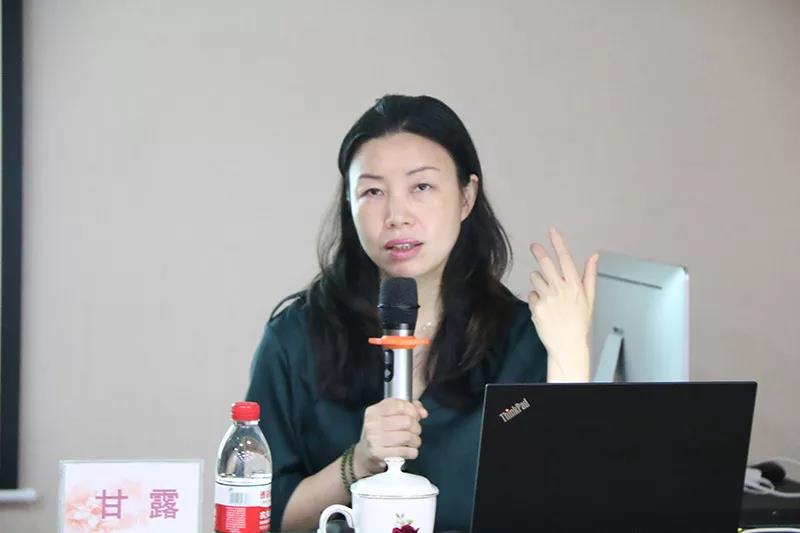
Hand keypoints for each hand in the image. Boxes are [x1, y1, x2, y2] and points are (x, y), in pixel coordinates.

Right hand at [353, 398, 428, 477]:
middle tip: (415, 432)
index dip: (413, 410)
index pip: (400, 405)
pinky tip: (410, 451)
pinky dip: (412, 452)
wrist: (364, 454)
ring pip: (408, 436)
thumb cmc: (380, 433)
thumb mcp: (389, 416)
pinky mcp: (379, 454)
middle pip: (407, 421)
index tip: (416, 416)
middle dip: (416, 427)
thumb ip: (408, 409)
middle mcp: (372, 423)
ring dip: (416, 440)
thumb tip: (423, 412)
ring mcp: (374, 439)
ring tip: (414, 442)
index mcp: (374, 411)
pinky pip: (405, 451)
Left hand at [529, 227, 598, 380]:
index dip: (558, 243)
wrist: (567, 344)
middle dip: (539, 252)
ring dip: (538, 281)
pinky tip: (544, 308)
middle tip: (534, 246)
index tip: (552, 231)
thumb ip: (589, 275)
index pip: (566, 259)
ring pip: (535, 278)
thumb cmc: (579, 322)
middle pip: (546, 264)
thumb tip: (594, 255)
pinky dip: (536, 298)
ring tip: (548, 294)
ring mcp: (547, 298)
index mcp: (575, 286)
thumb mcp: (589, 298)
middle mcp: (560, 289)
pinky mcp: (536, 307)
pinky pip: (531, 294)